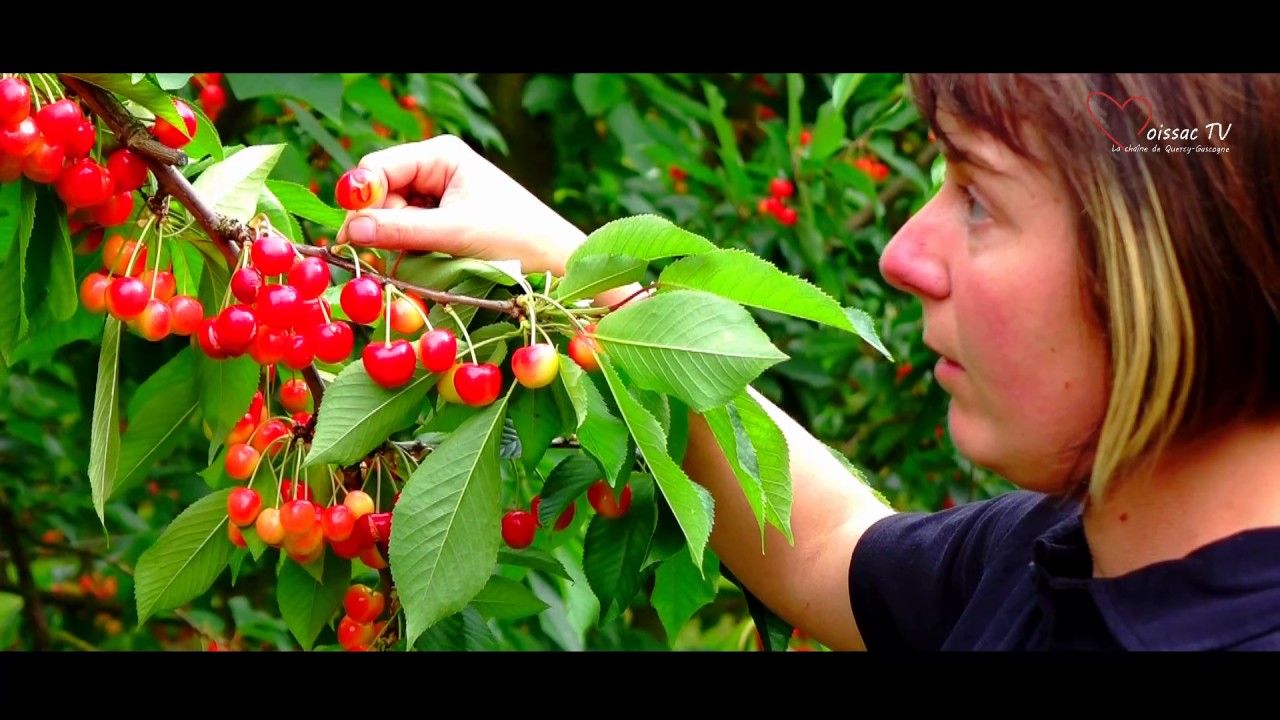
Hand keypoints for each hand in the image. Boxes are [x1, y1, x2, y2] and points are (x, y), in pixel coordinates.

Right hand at [335, 135, 586, 275]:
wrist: (556, 262)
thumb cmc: (515, 238)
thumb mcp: (453, 233)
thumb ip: (400, 230)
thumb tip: (350, 232)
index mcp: (440, 155)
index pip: (377, 169)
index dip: (358, 199)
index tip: (350, 236)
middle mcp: (435, 169)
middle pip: (380, 195)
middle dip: (378, 227)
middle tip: (382, 261)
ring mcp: (438, 195)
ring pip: (391, 218)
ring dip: (394, 244)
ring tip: (415, 265)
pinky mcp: (443, 220)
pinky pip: (409, 233)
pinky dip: (409, 251)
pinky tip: (423, 265)